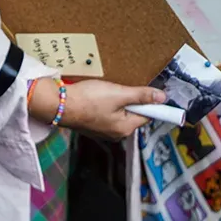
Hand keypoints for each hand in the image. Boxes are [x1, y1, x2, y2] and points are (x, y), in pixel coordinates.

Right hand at [31, 78, 165, 140]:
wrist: (59, 104)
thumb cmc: (88, 100)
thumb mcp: (118, 94)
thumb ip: (141, 95)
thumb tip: (162, 97)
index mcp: (125, 128)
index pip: (147, 115)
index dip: (150, 101)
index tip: (149, 89)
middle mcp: (115, 133)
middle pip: (133, 113)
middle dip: (130, 99)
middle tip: (122, 86)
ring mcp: (102, 130)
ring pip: (119, 112)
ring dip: (117, 99)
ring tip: (108, 89)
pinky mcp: (92, 124)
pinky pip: (106, 112)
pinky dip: (105, 103)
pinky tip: (98, 94)